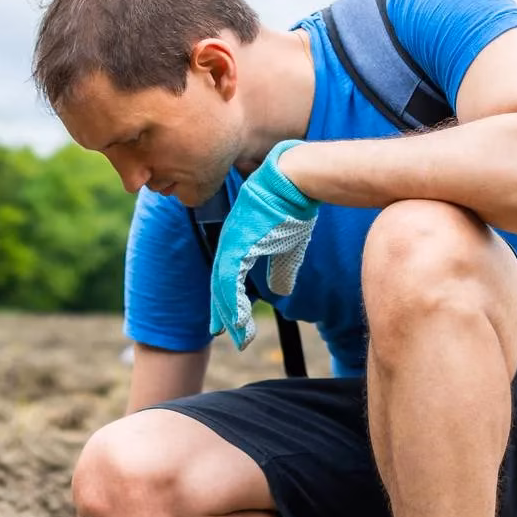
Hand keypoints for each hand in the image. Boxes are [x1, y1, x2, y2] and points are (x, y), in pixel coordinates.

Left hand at [208, 140, 317, 349]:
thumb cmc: (294, 207)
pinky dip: (232, 302)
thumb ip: (282, 269)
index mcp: (239, 242)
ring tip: (235, 335)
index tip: (229, 322)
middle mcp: (230, 242)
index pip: (227, 276)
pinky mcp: (237, 244)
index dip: (228, 300)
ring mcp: (231, 243)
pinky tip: (237, 320)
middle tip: (224, 334)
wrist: (296, 181)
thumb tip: (281, 292)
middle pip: (220, 284)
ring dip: (229, 314)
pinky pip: (229, 280)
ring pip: (222, 286)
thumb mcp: (290, 245)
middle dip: (222, 312)